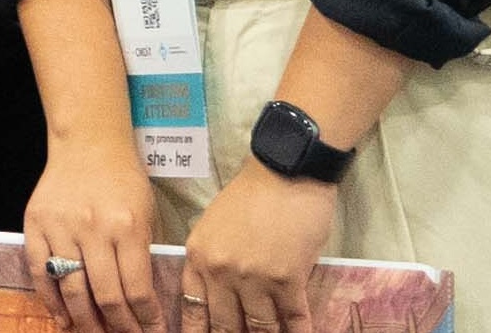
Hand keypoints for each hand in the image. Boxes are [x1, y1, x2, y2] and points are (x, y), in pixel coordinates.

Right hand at [26, 136, 165, 332]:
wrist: (88, 144)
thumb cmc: (124, 180)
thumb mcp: (147, 215)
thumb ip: (144, 256)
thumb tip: (144, 304)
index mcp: (127, 226)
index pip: (137, 289)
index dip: (146, 320)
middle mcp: (92, 229)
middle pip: (105, 296)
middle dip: (118, 327)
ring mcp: (60, 227)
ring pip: (71, 289)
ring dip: (84, 322)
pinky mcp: (34, 224)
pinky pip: (40, 271)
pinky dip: (50, 300)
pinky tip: (63, 319)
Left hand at [186, 163, 340, 331]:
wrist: (285, 173)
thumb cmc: (251, 196)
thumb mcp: (213, 225)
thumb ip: (211, 259)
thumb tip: (218, 292)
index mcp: (199, 257)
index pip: (192, 307)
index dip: (196, 331)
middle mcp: (222, 272)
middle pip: (225, 324)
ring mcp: (255, 278)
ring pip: (260, 325)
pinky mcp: (288, 279)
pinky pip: (293, 318)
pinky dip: (298, 332)